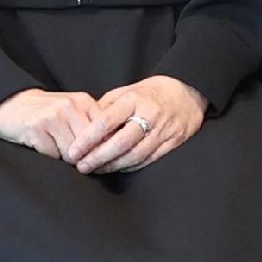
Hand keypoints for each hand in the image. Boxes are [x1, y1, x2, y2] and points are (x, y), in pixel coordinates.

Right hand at [0, 87, 104, 162]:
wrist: (12, 104)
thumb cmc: (47, 114)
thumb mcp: (73, 113)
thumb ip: (91, 127)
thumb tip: (111, 153)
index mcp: (84, 102)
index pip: (104, 134)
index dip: (102, 152)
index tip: (97, 161)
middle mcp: (69, 105)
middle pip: (88, 147)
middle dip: (83, 159)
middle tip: (76, 162)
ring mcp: (52, 115)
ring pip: (71, 154)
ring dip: (64, 159)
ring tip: (56, 150)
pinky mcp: (35, 126)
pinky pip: (51, 155)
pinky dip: (48, 156)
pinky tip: (42, 146)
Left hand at [64, 75, 205, 176]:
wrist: (187, 94)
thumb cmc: (149, 93)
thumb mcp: (126, 91)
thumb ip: (106, 107)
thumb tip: (83, 125)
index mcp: (134, 100)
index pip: (107, 121)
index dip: (88, 138)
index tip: (73, 151)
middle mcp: (149, 115)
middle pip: (120, 142)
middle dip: (98, 157)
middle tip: (81, 166)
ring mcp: (162, 130)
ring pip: (134, 155)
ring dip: (112, 166)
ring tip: (96, 170)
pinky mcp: (172, 143)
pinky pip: (148, 160)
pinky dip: (130, 167)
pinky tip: (116, 169)